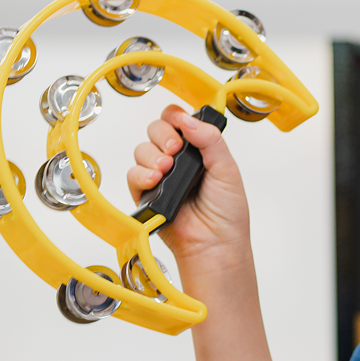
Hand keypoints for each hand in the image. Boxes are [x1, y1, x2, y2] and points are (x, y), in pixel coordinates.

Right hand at [127, 105, 252, 270]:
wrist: (214, 243)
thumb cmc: (226, 212)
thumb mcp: (228, 169)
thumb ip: (211, 140)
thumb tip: (189, 120)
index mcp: (198, 150)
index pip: (178, 121)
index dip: (176, 117)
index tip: (181, 122)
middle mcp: (177, 160)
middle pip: (156, 129)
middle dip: (163, 134)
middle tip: (175, 149)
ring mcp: (160, 176)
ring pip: (142, 150)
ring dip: (153, 155)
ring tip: (167, 169)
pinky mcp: (146, 194)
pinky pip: (132, 174)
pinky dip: (141, 174)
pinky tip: (156, 180)